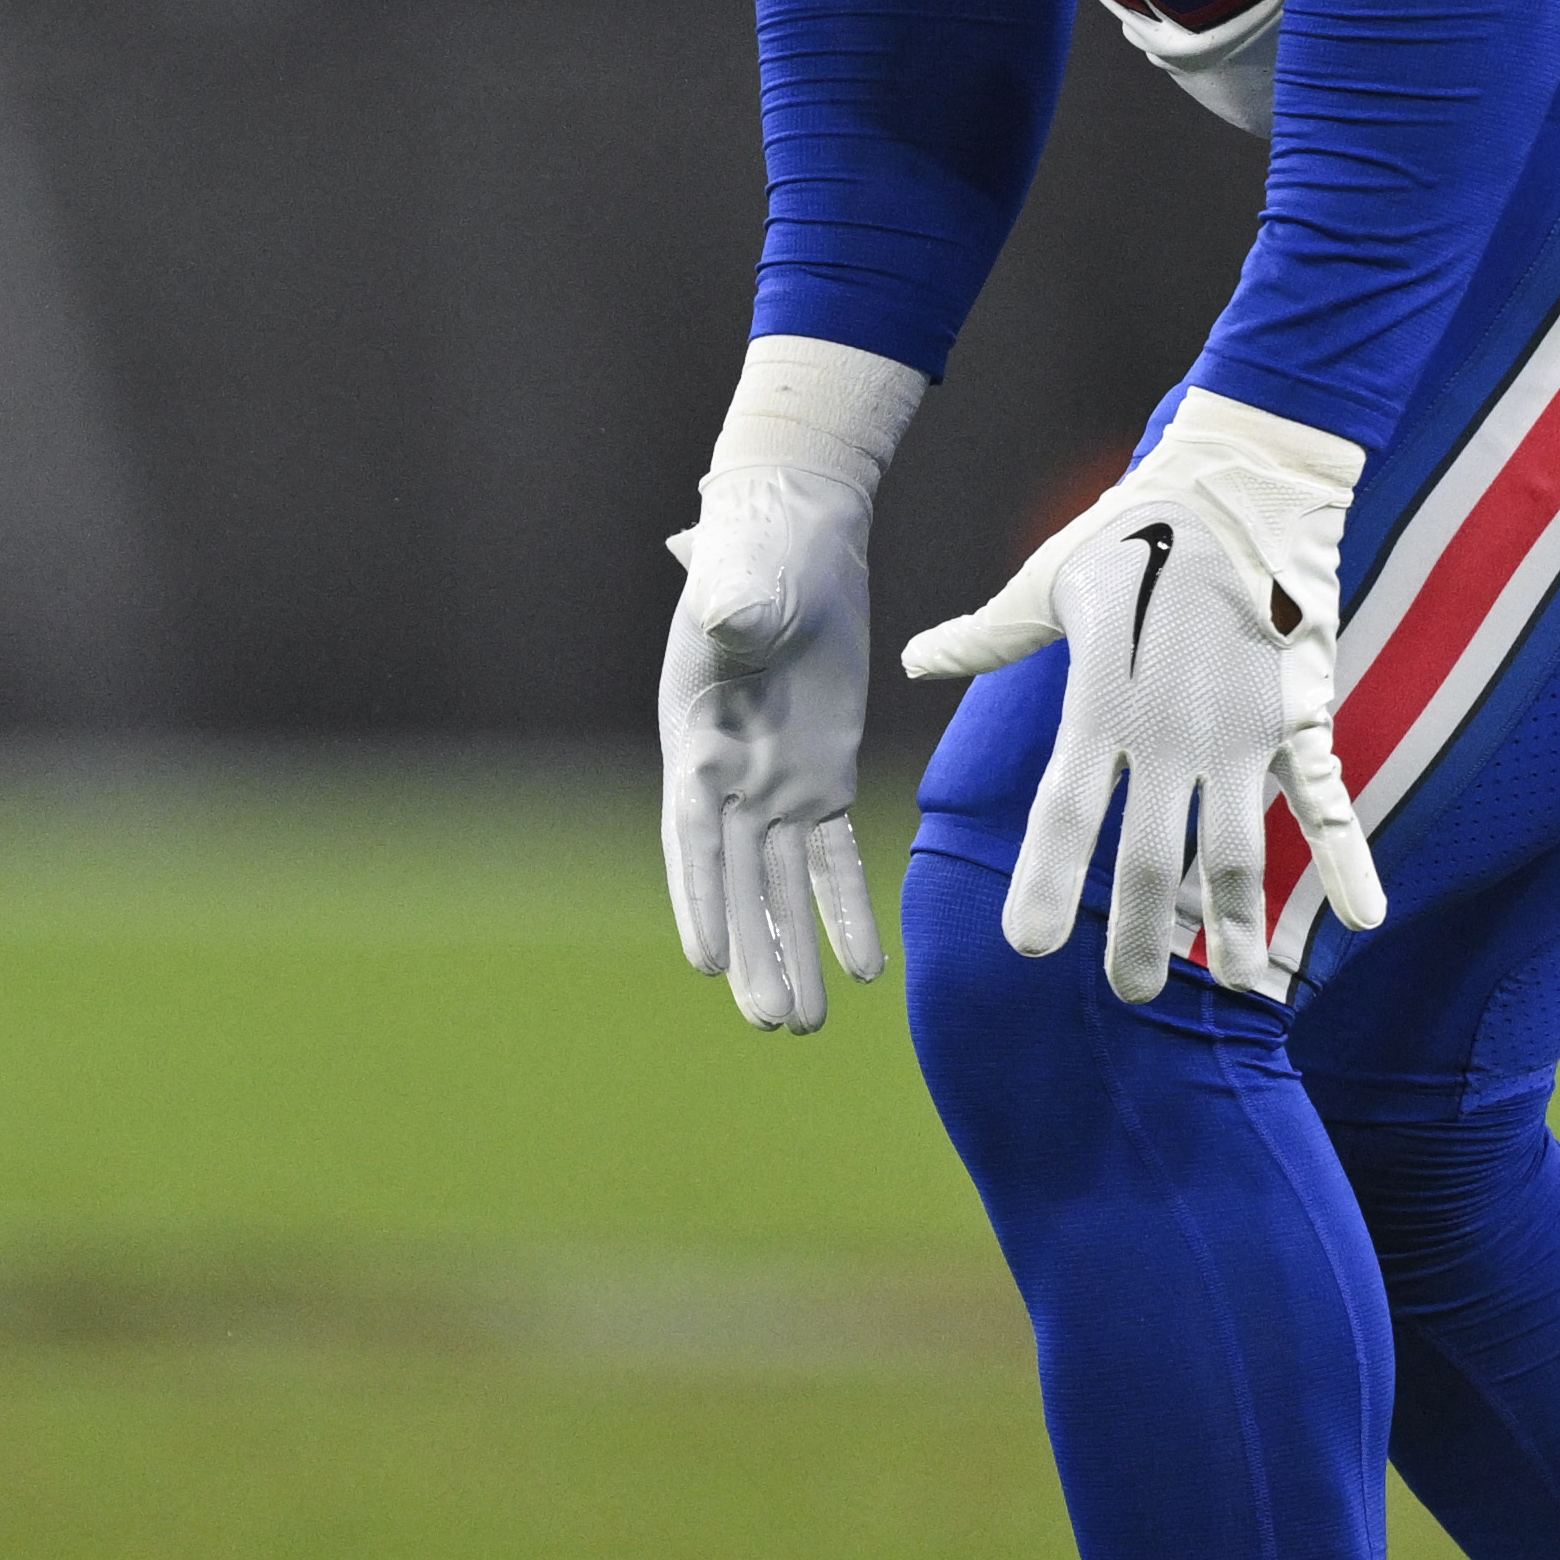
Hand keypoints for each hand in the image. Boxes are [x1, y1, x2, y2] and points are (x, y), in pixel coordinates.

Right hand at [659, 467, 887, 1031]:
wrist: (801, 534)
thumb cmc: (761, 548)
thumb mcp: (744, 574)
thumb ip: (734, 604)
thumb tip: (727, 619)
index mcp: (695, 737)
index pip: (695, 833)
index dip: (701, 897)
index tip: (706, 962)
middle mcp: (727, 773)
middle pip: (738, 881)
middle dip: (753, 952)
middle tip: (771, 1024)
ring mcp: (773, 781)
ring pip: (782, 886)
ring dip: (793, 952)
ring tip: (806, 1025)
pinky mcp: (822, 776)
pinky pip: (833, 858)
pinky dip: (845, 910)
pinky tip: (865, 970)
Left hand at [900, 392, 1388, 1004]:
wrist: (1244, 476)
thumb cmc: (1135, 525)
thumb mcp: (1045, 579)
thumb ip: (986, 637)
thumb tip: (916, 658)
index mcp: (1100, 702)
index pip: (1064, 814)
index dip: (1048, 884)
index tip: (1029, 947)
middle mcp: (1169, 729)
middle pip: (1152, 859)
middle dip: (1144, 936)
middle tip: (1133, 995)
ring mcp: (1241, 727)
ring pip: (1238, 850)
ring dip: (1235, 924)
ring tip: (1239, 987)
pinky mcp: (1299, 712)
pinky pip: (1328, 800)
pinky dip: (1352, 861)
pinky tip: (1366, 921)